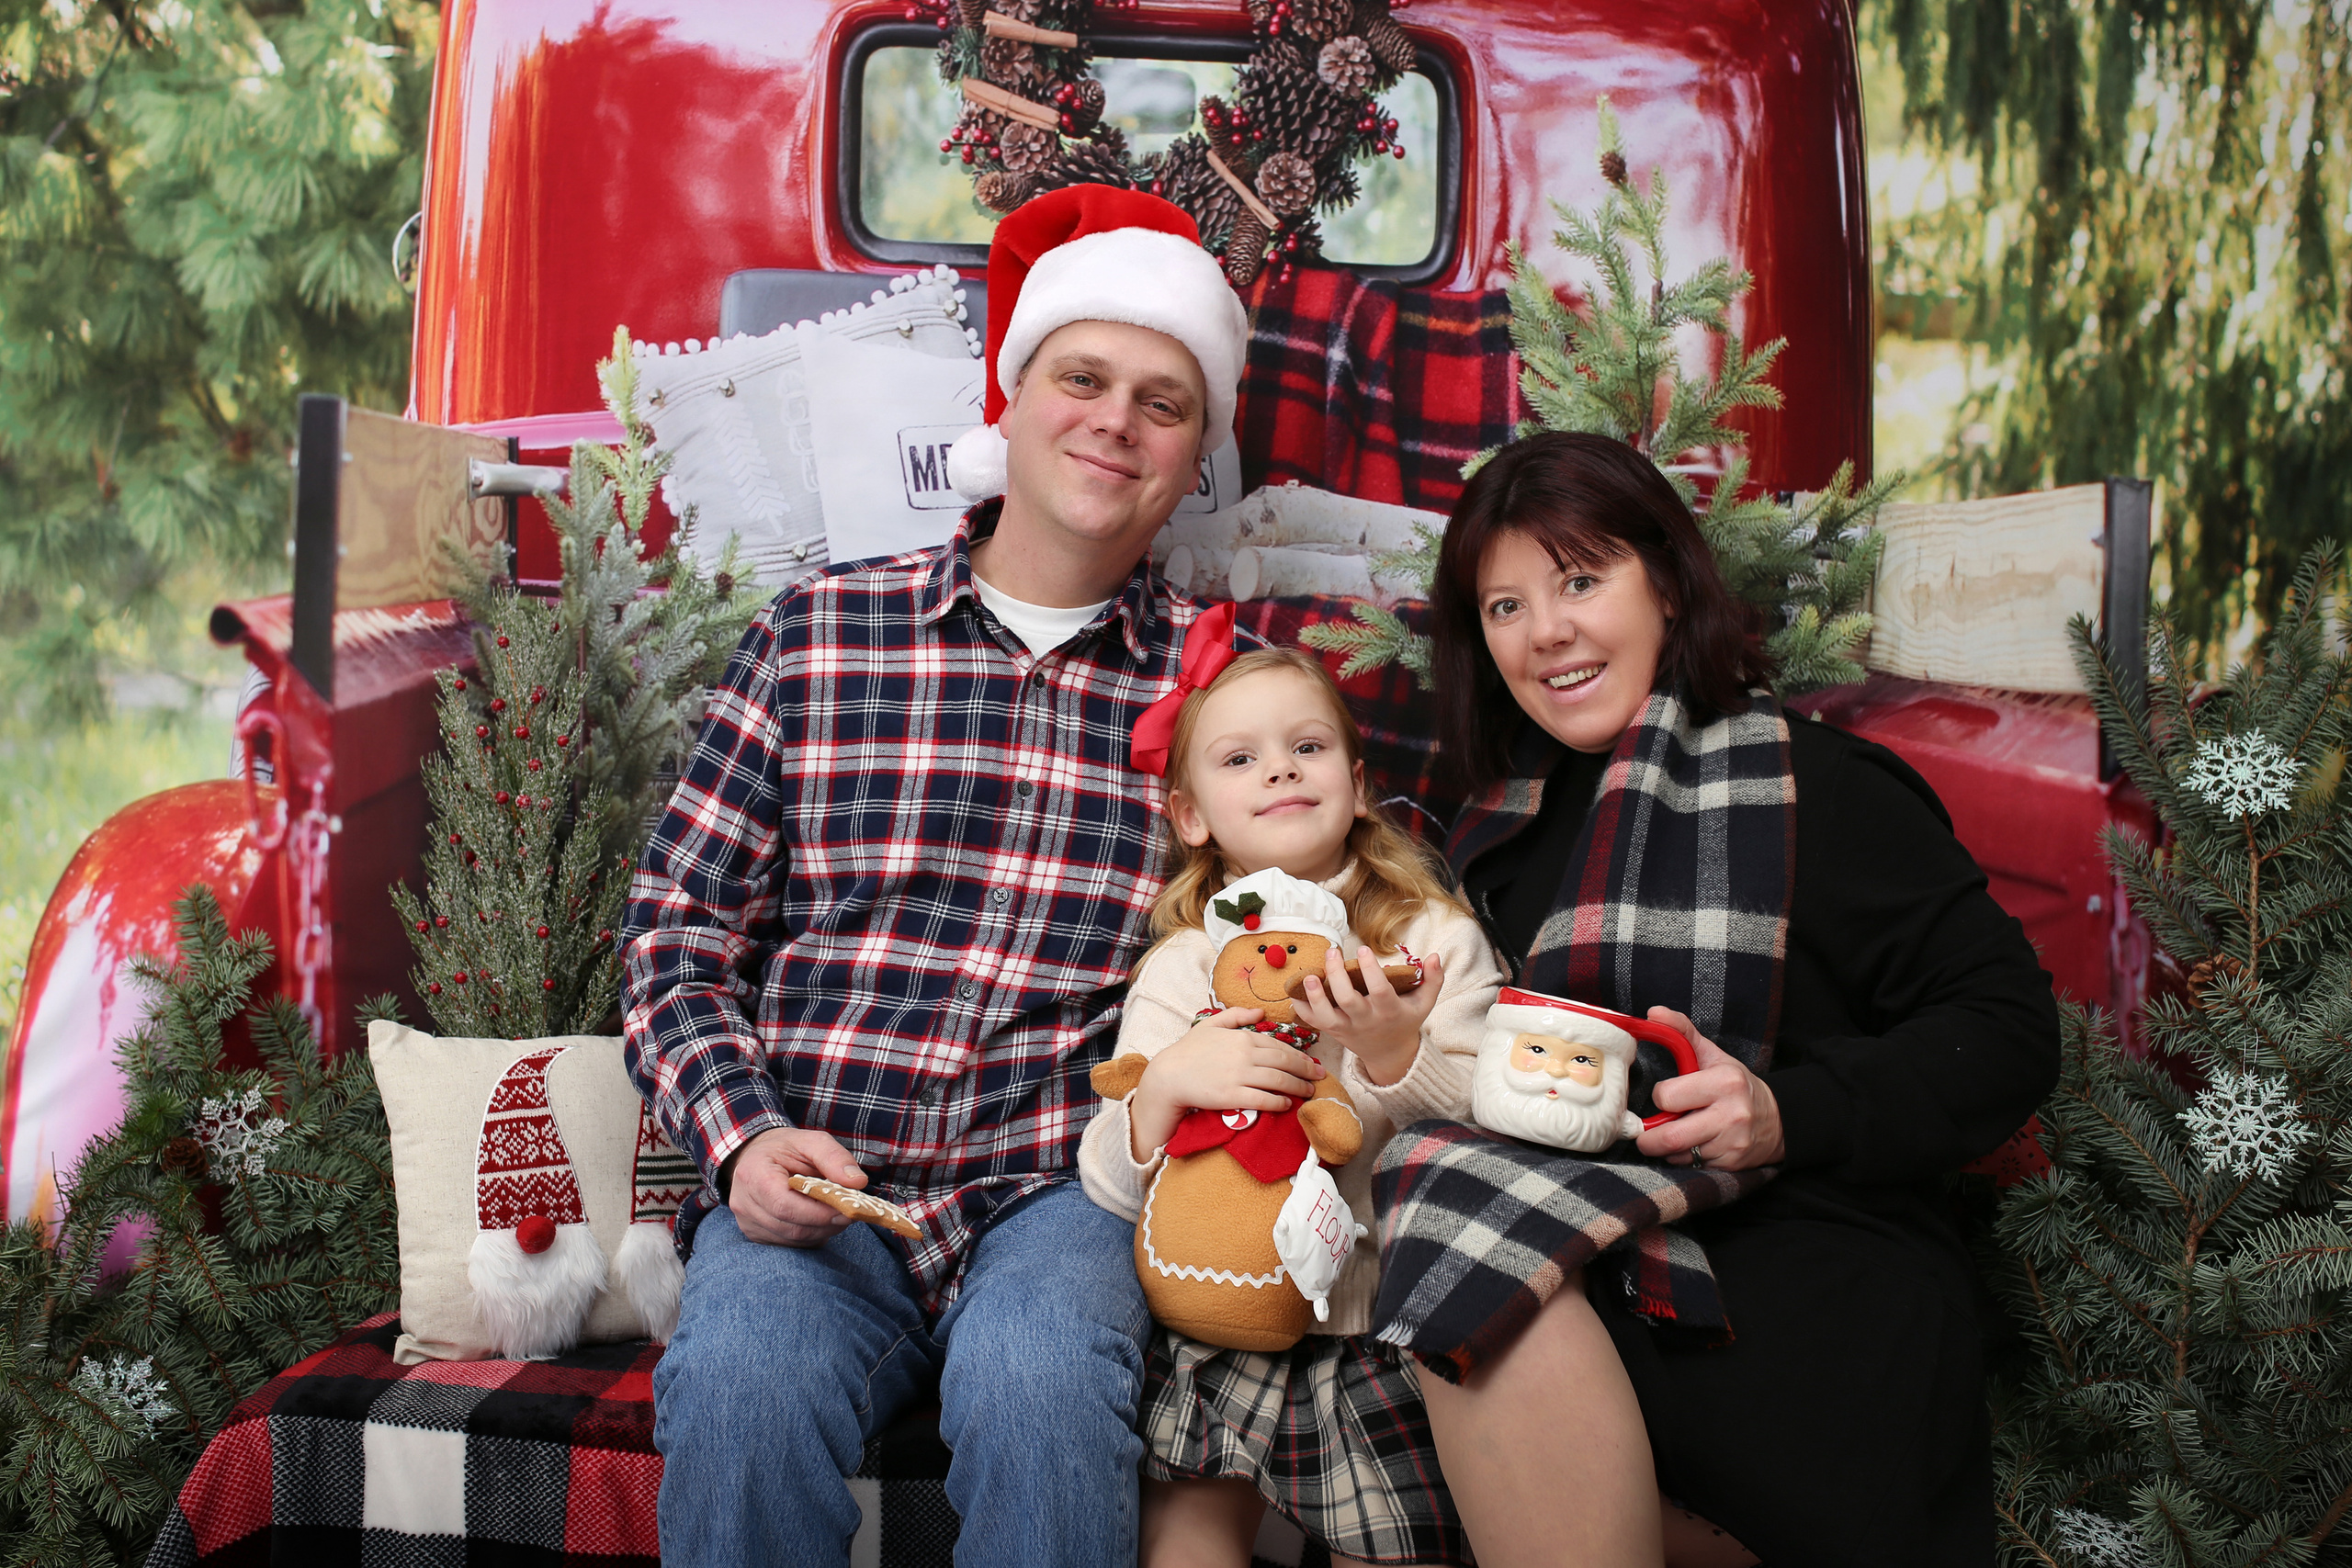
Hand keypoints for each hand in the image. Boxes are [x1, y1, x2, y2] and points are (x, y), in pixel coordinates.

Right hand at [725, 1127, 871, 1245]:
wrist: (758, 1157)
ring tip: (836, 1212)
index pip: (784, 1205)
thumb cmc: (785, 1148)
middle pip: (790, 1227)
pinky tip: (819, 1219)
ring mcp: (748, 1223)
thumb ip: (835, 1158)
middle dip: (825, 1223)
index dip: (818, 1212)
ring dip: (821, 1231)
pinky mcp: (757, 1235)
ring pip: (793, 1239)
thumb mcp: (811, 1141)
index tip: (846, 1209)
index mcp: (753, 1175)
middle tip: (850, 1213)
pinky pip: (790, 1244)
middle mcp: (744, 1203)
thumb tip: (858, 1183)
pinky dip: (811, 1236)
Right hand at [1129, 1006, 1325, 1156]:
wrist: (1169, 1075)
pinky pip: (1264, 1099)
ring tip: (1309, 1092)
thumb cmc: (1189, 1050)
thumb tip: (1260, 1011)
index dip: (1300, 1055)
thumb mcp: (1211, 1024)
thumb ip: (1237, 1015)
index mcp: (1244, 1037)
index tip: (1311, 1062)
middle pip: (1285, 1063)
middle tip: (1319, 1077)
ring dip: (1298, 1087)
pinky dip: (1280, 1102)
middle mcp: (1246, 1055)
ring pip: (1279, 1081)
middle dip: (1306, 1070)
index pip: (1280, 1046)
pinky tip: (1287, 1105)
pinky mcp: (1233, 1096)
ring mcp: (1240, 1076)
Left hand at [1293, 946, 1445, 1085]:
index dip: (1371, 971)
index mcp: (1389, 1011)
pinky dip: (1301, 1009)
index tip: (1363, 950)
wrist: (1390, 1054)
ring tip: (1308, 974)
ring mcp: (1348, 1028)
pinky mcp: (1334, 1032)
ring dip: (1315, 996)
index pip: (1379, 991)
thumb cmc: (1405, 1020)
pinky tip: (1294, 991)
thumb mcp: (1424, 1003)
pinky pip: (1314, 1023)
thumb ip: (1433, 980)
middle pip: (1348, 1000)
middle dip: (1337, 976)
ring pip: (1327, 1016)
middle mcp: (1366, 1020)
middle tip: (1332, 951)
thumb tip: (1435, 956)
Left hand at [1632, 1007, 1783, 1171]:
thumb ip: (1681, 1032)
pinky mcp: (1732, 1164)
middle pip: (1669, 1136)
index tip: (1666, 1096)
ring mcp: (1733, 1143)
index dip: (1661, 1097)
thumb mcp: (1713, 1055)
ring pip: (1679, 1154)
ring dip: (1668, 1148)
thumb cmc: (1736, 1084)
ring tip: (1674, 1134)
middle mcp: (1731, 1114)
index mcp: (1725, 1082)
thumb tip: (1653, 1012)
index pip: (1668, 1097)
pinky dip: (1685, 1158)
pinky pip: (1692, 1166)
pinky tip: (1693, 1145)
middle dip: (1650, 1137)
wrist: (1778, 1119)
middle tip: (1646, 1132)